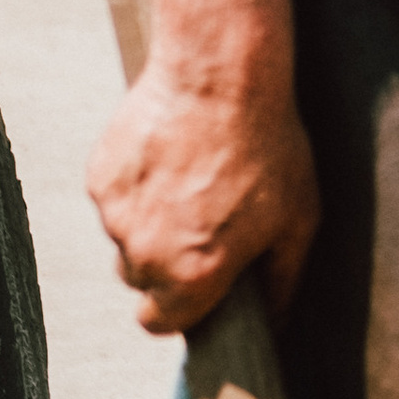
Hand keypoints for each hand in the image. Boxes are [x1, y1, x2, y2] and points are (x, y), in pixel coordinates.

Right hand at [87, 62, 320, 334]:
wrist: (221, 75)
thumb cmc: (267, 146)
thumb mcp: (298, 219)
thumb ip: (284, 282)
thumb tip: (277, 324)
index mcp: (191, 277)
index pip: (159, 323)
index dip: (178, 307)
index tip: (197, 284)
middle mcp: (145, 255)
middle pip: (142, 280)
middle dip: (166, 262)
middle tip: (203, 219)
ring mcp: (116, 215)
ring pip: (125, 238)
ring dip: (149, 222)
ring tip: (189, 179)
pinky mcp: (100, 177)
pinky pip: (114, 198)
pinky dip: (135, 186)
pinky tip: (169, 155)